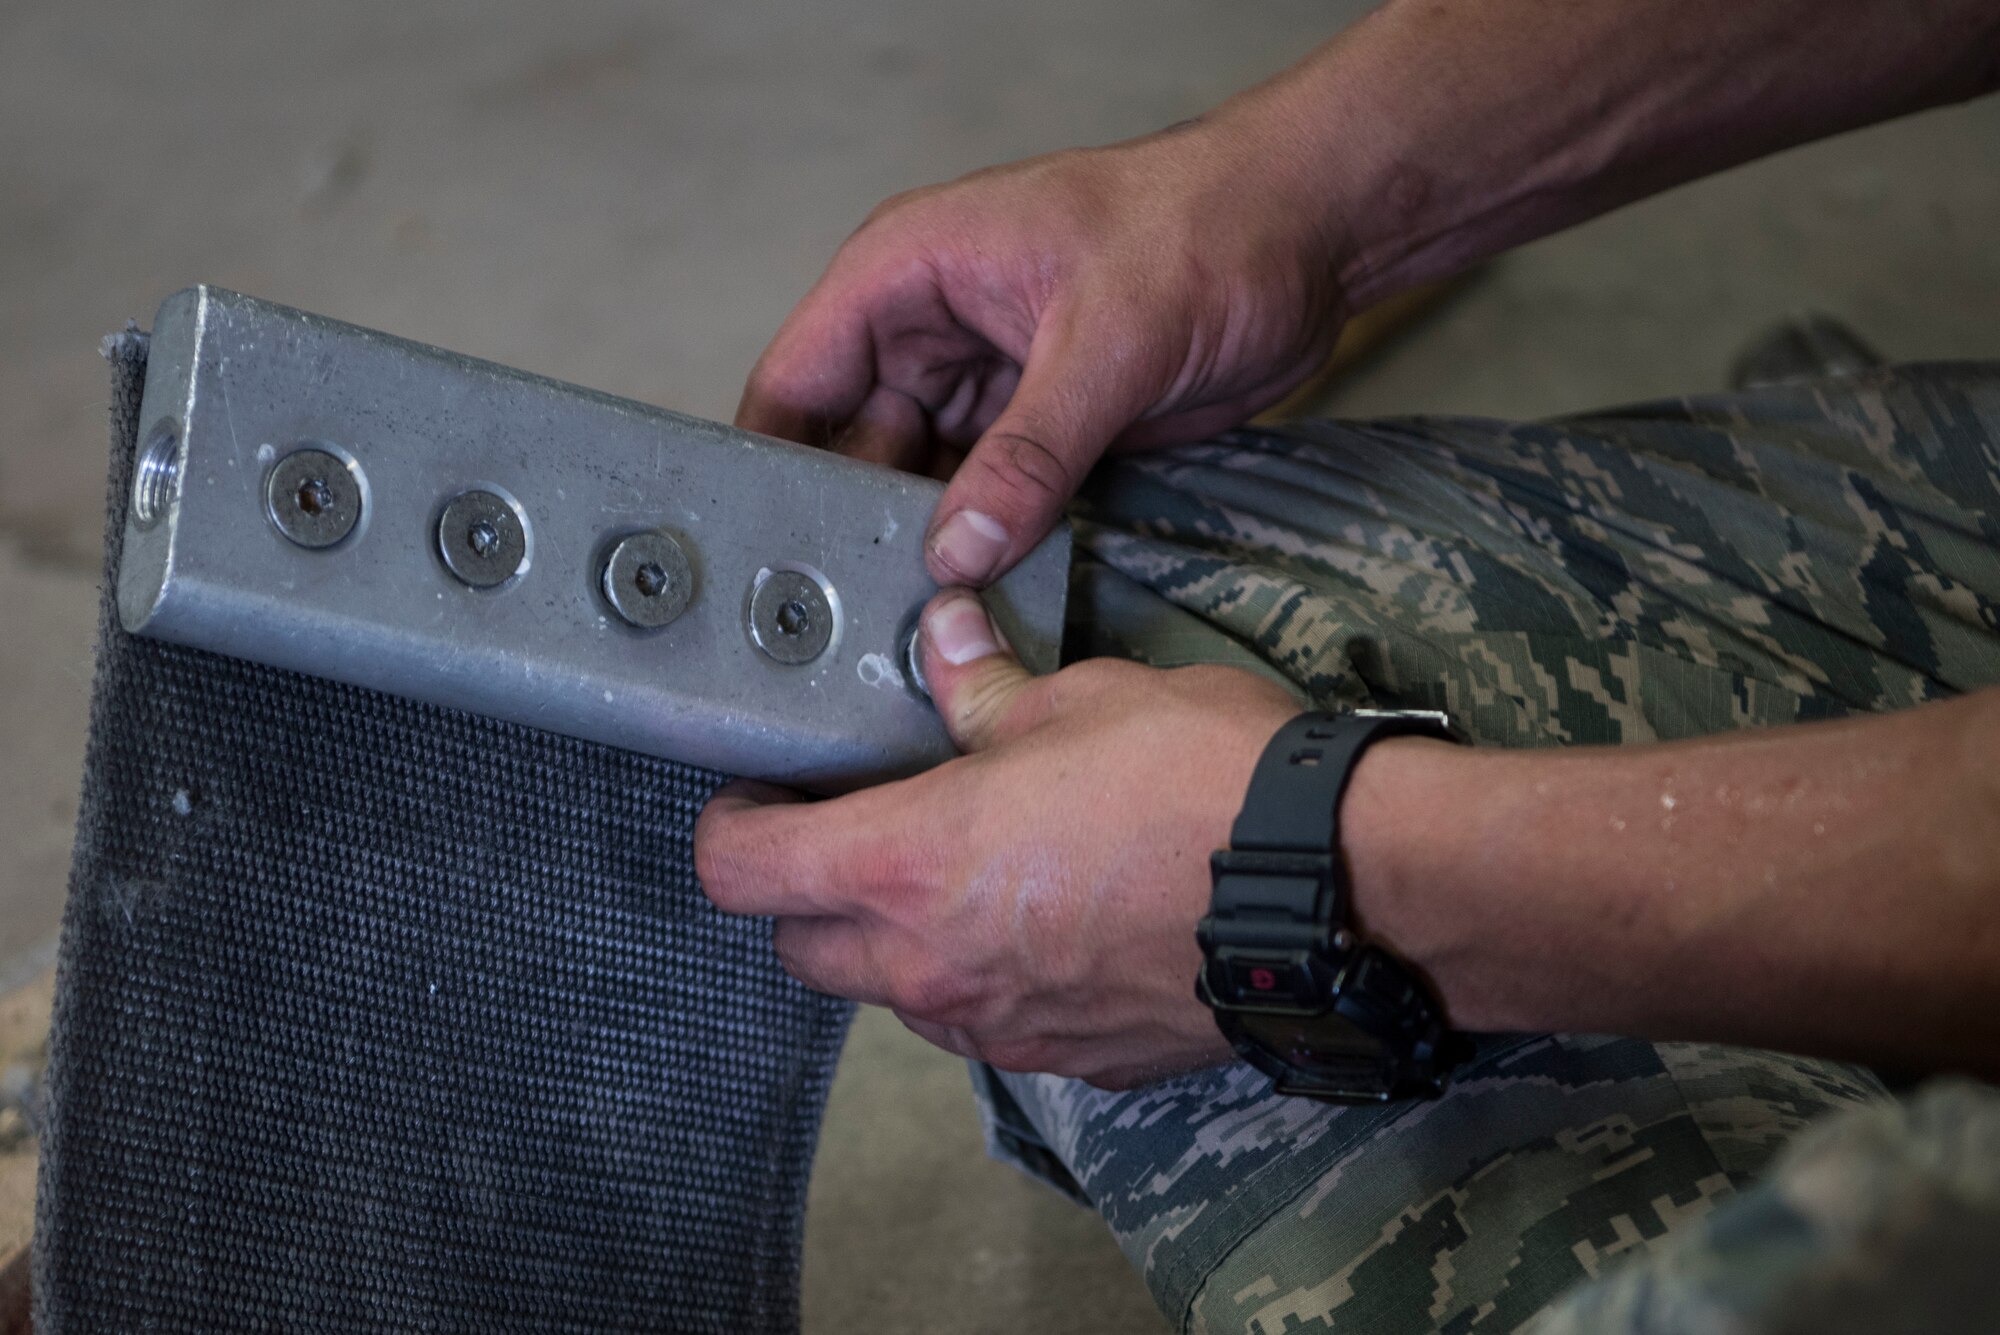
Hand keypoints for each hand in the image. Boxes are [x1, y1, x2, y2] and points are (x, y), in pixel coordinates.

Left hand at [695, 590, 1301, 1087]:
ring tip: (965, 869)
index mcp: (910, 866)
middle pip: (801, 950)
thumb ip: (984, 690)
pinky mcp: (1074, 1060)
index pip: (740, 872)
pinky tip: (1049, 918)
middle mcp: (935, 967)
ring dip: (897, 942)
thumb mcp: (1082, 701)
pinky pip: (988, 1025)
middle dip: (807, 891)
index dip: (730, 827)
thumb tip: (943, 642)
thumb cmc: (1207, 784)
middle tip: (858, 826)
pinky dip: (987, 978)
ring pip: (894, 996)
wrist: (1338, 893)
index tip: (760, 796)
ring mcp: (1003, 1026)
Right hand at [735, 115, 1351, 586]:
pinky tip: (973, 597)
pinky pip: (989, 498)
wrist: (1312, 238)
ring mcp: (989, 384)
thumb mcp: (1108, 340)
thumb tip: (958, 549)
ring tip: (905, 618)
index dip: (771, 462)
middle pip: (851, 445)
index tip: (763, 552)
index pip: (798, 377)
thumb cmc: (1209, 227)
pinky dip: (982, 543)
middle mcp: (933, 330)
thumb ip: (1030, 452)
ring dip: (920, 544)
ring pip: (920, 482)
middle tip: (849, 613)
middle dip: (851, 522)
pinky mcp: (1044, 429)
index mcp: (910, 271)